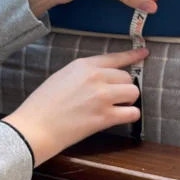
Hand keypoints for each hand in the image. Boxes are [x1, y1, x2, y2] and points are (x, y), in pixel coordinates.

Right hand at [2, 48, 146, 165]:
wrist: (35, 126)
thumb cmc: (42, 104)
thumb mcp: (61, 77)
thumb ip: (83, 74)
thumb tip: (102, 78)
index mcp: (83, 65)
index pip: (115, 57)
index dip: (132, 55)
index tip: (144, 53)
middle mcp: (96, 77)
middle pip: (127, 77)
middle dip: (123, 87)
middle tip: (112, 98)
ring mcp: (102, 97)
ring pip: (133, 93)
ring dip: (128, 101)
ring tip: (115, 108)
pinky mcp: (105, 117)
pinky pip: (132, 113)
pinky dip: (130, 116)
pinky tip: (120, 118)